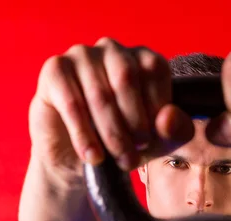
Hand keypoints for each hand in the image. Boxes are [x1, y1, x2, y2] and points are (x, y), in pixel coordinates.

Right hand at [28, 38, 194, 178]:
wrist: (81, 161)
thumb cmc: (125, 143)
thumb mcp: (159, 143)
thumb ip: (175, 130)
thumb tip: (168, 119)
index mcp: (144, 58)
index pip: (155, 72)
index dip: (155, 111)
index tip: (152, 141)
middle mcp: (113, 49)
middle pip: (126, 79)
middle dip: (132, 124)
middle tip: (133, 158)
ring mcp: (82, 55)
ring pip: (99, 94)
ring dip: (111, 134)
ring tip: (116, 160)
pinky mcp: (55, 70)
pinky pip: (71, 101)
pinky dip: (84, 134)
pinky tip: (92, 156)